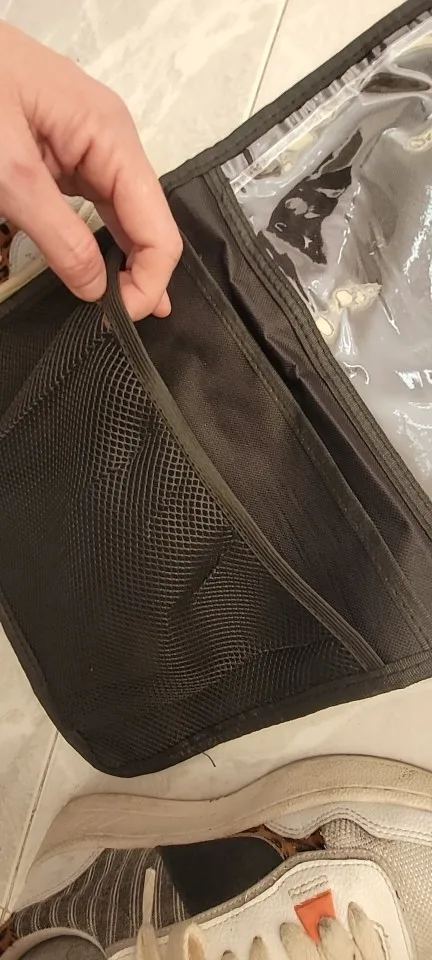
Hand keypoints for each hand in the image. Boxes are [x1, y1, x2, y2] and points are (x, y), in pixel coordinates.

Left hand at [0, 22, 181, 319]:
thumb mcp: (10, 174)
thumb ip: (59, 238)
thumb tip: (97, 290)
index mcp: (113, 138)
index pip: (157, 226)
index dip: (148, 279)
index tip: (120, 318)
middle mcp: (113, 142)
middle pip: (149, 223)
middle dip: (142, 275)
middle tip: (119, 321)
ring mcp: (92, 148)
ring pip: (126, 218)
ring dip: (128, 263)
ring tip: (124, 308)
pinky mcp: (68, 156)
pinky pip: (100, 207)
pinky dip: (105, 242)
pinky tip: (109, 270)